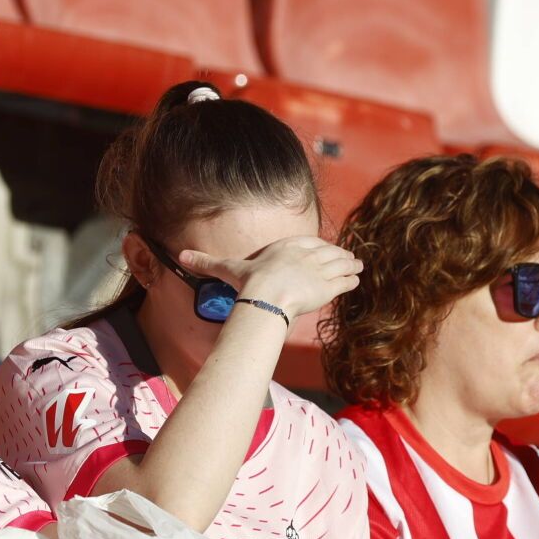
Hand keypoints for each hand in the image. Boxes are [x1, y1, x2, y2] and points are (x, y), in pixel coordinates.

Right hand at [177, 235, 361, 318]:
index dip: (319, 247)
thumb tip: (180, 256)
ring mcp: (321, 269)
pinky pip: (346, 281)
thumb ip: (208, 262)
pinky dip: (352, 280)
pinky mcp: (330, 285)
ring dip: (350, 265)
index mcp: (288, 245)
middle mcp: (307, 254)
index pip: (309, 242)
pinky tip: (356, 280)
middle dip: (340, 255)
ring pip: (341, 264)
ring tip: (358, 266)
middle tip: (350, 257)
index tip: (325, 249)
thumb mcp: (229, 269)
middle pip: (328, 252)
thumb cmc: (250, 282)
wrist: (268, 295)